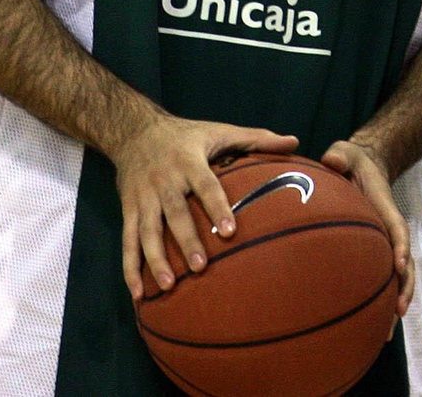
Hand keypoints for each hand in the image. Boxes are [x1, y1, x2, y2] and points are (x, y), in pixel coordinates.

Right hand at [112, 112, 298, 301]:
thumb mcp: (218, 130)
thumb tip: (294, 142)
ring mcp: (143, 195)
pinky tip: (139, 294)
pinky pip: (127, 239)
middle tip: (200, 267)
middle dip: (186, 239)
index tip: (230, 231)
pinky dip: (130, 267)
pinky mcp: (128, 207)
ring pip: (147, 229)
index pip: (204, 184)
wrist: (132, 128)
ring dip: (155, 258)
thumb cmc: (185, 135)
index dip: (216, 206)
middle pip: (174, 211)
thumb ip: (256, 138)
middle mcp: (164, 178)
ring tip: (168, 285)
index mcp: (188, 160)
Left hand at [322, 138, 413, 338]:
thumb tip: (332, 160)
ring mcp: (383, 244)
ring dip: (393, 303)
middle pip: (405, 264)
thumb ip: (340, 156)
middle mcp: (389, 231)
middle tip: (397, 311)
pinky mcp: (372, 253)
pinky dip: (377, 301)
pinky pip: (377, 279)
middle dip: (404, 288)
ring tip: (386, 334)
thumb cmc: (349, 160)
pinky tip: (369, 328)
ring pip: (396, 279)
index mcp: (385, 209)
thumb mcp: (344, 153)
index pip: (398, 230)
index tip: (400, 264)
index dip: (401, 247)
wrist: (358, 165)